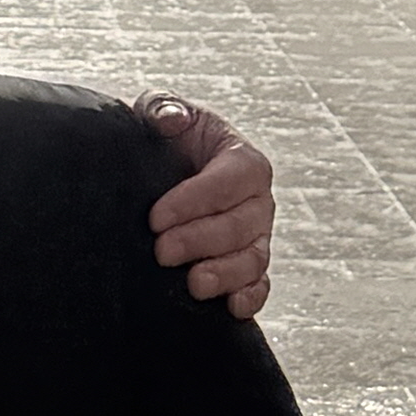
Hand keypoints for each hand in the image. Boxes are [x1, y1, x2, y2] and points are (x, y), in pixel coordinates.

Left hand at [143, 101, 273, 312]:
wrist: (162, 174)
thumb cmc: (165, 141)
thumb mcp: (161, 112)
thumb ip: (164, 108)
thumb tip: (171, 120)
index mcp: (243, 160)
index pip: (230, 181)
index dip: (195, 201)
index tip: (155, 217)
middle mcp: (258, 201)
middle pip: (242, 225)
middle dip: (201, 240)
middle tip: (161, 252)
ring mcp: (256, 237)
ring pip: (254, 259)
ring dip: (226, 274)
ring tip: (193, 284)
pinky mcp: (247, 268)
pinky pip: (259, 285)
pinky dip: (250, 298)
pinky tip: (230, 307)